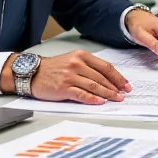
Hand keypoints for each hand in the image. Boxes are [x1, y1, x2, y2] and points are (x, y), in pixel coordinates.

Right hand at [0, 50, 131, 104]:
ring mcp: (70, 76)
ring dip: (107, 94)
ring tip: (116, 99)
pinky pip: (81, 94)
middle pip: (101, 77)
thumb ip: (88, 67)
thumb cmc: (53, 68)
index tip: (125, 85)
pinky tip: (100, 102)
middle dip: (115, 87)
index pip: (105, 67)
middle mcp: (77, 64)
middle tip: (123, 94)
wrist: (32, 73)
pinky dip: (92, 98)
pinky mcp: (63, 88)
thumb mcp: (72, 60)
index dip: (117, 77)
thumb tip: (107, 79)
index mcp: (82, 56)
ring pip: (94, 85)